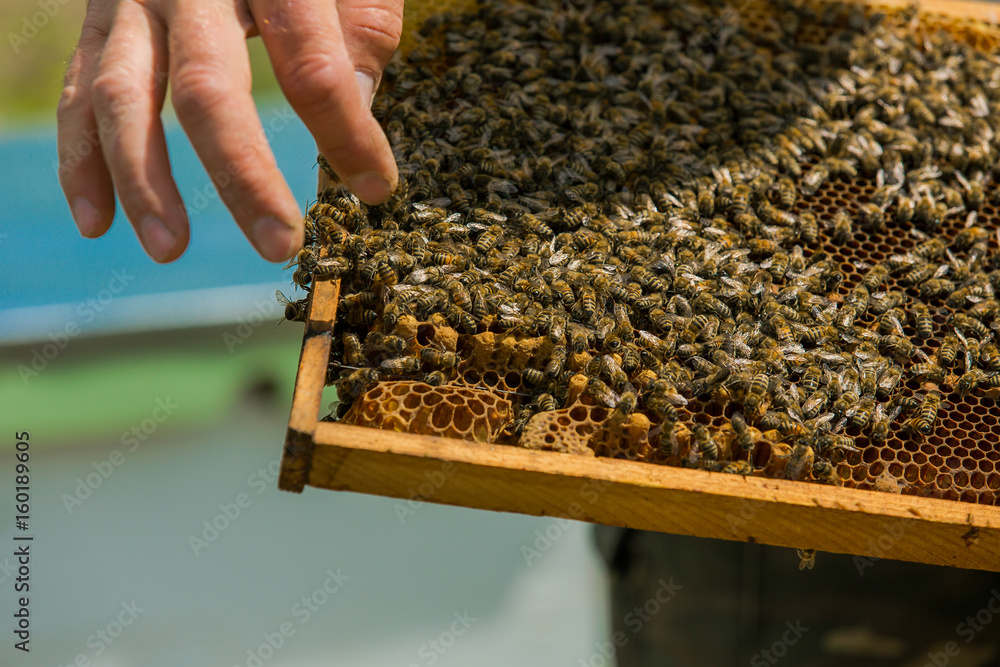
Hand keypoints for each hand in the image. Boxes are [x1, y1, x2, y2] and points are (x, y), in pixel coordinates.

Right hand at [57, 0, 401, 263]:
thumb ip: (357, 40)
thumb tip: (354, 122)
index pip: (311, 66)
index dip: (347, 133)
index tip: (375, 187)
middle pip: (208, 90)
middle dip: (244, 178)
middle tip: (280, 246)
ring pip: (125, 96)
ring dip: (143, 181)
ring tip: (169, 250)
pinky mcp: (100, 16)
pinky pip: (79, 93)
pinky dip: (81, 160)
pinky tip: (98, 222)